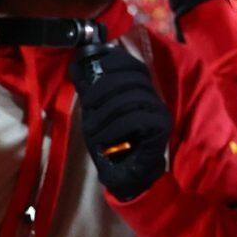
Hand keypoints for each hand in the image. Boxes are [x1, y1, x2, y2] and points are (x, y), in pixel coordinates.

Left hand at [71, 43, 170, 201]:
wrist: (127, 176)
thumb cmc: (111, 144)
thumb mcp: (95, 114)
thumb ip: (89, 91)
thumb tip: (75, 66)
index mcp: (140, 90)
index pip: (134, 65)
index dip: (118, 61)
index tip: (98, 64)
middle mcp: (153, 97)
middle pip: (132, 78)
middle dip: (104, 88)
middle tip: (87, 105)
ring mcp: (159, 111)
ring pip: (132, 97)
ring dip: (105, 112)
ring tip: (90, 129)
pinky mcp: (161, 127)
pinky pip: (137, 119)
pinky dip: (114, 127)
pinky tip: (103, 138)